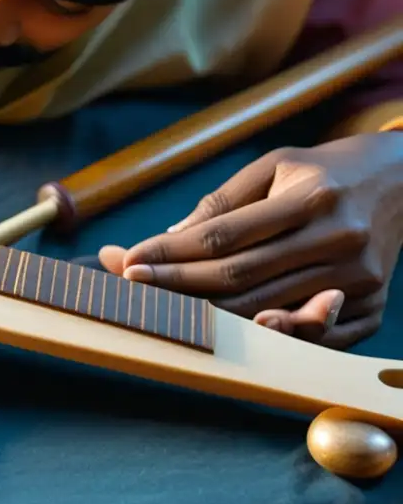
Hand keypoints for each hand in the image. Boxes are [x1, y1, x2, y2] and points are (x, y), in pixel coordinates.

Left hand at [97, 132, 402, 347]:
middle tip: (131, 286)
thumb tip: (172, 236)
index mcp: (312, 198)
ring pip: (265, 309)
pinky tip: (226, 333)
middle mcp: (336, 240)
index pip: (224, 236)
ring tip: (161, 311)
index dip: (171, 251)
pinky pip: (308, 336)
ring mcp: (358, 279)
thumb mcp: (277, 166)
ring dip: (207, 314)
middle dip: (176, 284)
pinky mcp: (373, 309)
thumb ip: (224, 201)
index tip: (129, 259)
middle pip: (238, 277)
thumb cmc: (326, 171)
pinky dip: (263, 338)